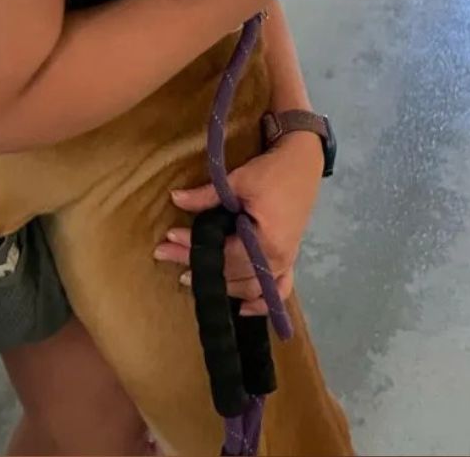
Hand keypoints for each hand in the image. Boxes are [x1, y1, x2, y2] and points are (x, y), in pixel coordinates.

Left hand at [153, 131, 322, 313]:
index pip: (223, 253)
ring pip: (250, 287)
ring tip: (189, 276)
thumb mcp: (238, 180)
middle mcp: (277, 259)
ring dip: (221, 285)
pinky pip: (279, 290)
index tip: (168, 238)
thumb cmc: (273, 171)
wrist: (303, 161)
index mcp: (267, 242)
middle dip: (198, 264)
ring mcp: (285, 261)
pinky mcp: (289, 257)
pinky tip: (242, 308)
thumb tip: (174, 199)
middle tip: (165, 255)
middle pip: (232, 272)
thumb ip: (207, 196)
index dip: (194, 247)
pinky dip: (261, 303)